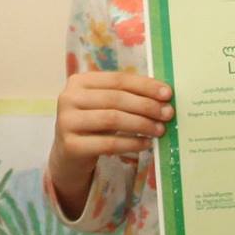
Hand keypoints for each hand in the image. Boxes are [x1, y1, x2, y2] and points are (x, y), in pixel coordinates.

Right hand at [49, 71, 171, 212]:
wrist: (69, 155)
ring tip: (160, 130)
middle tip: (168, 113)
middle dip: (146, 105)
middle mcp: (69, 98)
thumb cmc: (93, 125)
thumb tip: (163, 96)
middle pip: (115, 98)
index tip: (168, 93)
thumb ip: (126, 96)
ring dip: (141, 124)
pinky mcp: (71, 145)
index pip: (117, 79)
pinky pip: (108, 143)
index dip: (144, 85)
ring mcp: (66, 121)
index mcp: (79, 81)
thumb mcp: (104, 105)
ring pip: (112, 119)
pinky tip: (146, 144)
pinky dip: (132, 143)